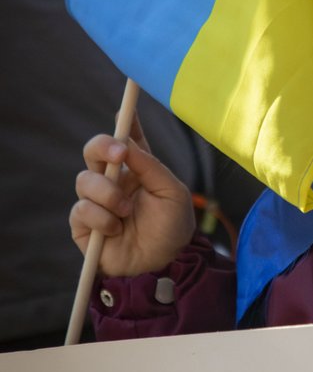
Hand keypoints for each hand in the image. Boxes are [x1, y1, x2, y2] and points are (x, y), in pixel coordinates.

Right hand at [70, 117, 194, 277]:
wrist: (165, 264)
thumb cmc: (173, 228)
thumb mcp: (172, 192)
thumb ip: (150, 166)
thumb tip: (127, 143)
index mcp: (138, 169)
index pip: (127, 140)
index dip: (124, 122)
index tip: (125, 107)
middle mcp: (115, 181)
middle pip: (94, 150)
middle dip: (102, 146)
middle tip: (120, 154)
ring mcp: (97, 201)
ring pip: (84, 180)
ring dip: (108, 193)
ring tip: (126, 210)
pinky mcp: (84, 225)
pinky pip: (81, 209)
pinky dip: (101, 217)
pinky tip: (116, 229)